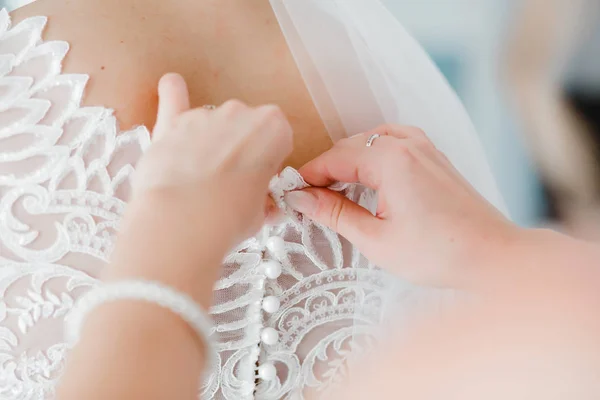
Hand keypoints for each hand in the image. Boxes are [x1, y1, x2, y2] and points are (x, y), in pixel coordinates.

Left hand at [107, 73, 291, 303]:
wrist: (183, 221)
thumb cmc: (231, 218)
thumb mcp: (261, 213)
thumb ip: (264, 199)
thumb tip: (265, 206)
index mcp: (274, 128)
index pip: (278, 139)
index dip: (268, 161)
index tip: (259, 180)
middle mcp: (241, 112)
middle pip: (245, 127)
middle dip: (240, 149)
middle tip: (230, 183)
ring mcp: (204, 115)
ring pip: (213, 122)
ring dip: (210, 140)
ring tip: (198, 176)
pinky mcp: (172, 123)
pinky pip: (173, 96)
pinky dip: (172, 92)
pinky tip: (172, 86)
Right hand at [285, 124, 519, 287]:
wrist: (492, 256)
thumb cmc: (439, 253)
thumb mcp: (376, 239)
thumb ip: (333, 213)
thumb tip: (300, 199)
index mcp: (389, 159)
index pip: (332, 159)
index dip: (307, 178)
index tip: (290, 196)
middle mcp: (406, 143)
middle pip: (348, 148)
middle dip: (325, 171)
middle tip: (309, 201)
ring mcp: (423, 146)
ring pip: (368, 142)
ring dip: (347, 162)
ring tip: (335, 191)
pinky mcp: (434, 155)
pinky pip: (392, 142)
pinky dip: (371, 155)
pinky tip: (368, 176)